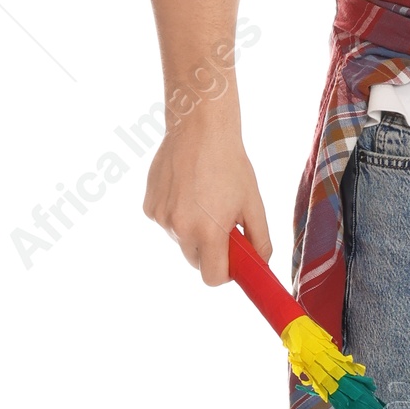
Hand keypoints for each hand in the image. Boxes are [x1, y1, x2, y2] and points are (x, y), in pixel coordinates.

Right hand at [143, 118, 270, 286]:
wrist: (199, 129)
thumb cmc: (231, 165)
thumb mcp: (253, 203)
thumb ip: (260, 239)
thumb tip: (260, 263)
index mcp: (208, 232)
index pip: (212, 278)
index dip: (225, 273)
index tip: (233, 260)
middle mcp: (180, 229)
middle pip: (196, 262)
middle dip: (210, 251)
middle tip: (222, 224)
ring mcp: (161, 218)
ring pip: (180, 241)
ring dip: (193, 231)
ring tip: (205, 199)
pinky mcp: (149, 207)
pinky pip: (166, 223)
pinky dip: (177, 215)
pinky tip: (187, 190)